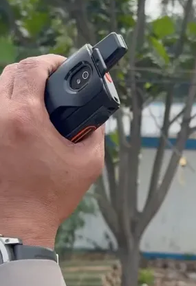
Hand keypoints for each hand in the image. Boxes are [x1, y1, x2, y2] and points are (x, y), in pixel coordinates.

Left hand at [0, 55, 104, 247]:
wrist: (17, 224)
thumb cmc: (51, 196)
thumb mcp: (89, 161)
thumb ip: (96, 131)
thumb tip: (96, 113)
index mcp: (24, 118)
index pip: (32, 68)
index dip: (51, 61)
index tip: (62, 65)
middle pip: (10, 71)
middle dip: (34, 70)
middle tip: (53, 81)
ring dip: (17, 85)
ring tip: (38, 98)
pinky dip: (6, 104)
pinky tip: (21, 116)